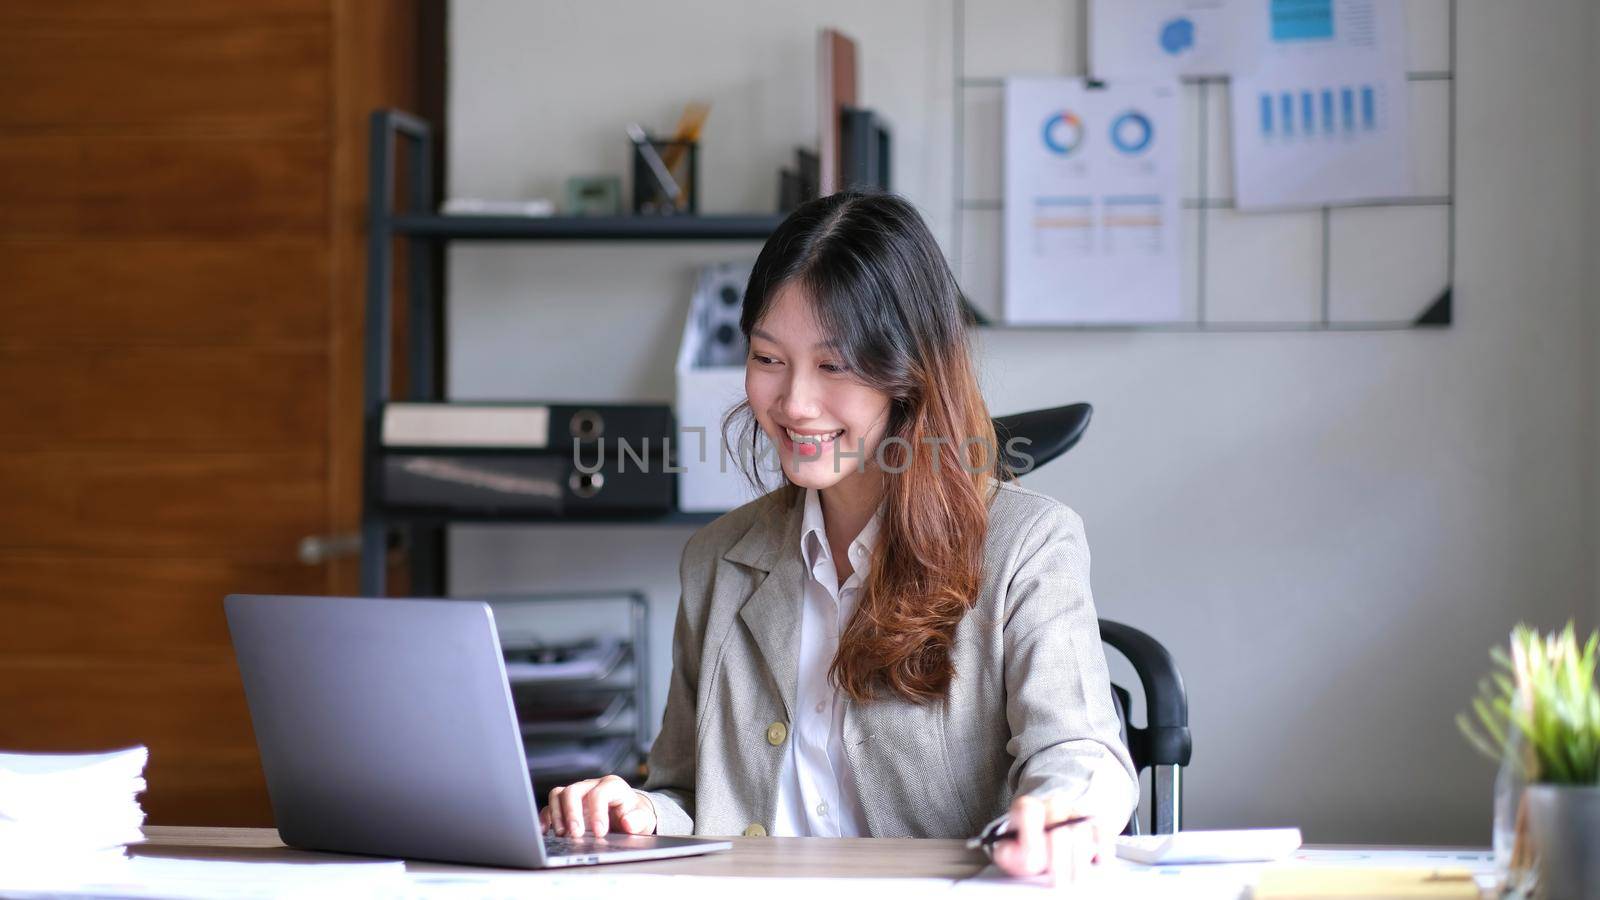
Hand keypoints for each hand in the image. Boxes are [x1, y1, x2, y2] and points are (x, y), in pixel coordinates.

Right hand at [539, 774, 656, 837]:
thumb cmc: (634, 814)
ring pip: (559, 795)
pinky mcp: (566, 805)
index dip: (598, 812)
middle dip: (572, 813)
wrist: (629, 815)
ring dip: (557, 815)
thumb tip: (628, 823)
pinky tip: (546, 831)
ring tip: (562, 835)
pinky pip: (550, 806)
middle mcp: (591, 786)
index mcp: (612, 786)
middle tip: (576, 834)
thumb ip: (638, 819)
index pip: (600, 793)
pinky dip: (546, 817)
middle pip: (574, 791)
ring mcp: (577, 794)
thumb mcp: (643, 817)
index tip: (600, 832)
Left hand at [990, 792, 1111, 885]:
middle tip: (1059, 884)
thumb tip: (1018, 855)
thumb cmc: (1025, 847)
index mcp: (1026, 808)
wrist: (1044, 836)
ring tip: (1074, 880)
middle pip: (1059, 828)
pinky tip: (1100, 865)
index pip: (1029, 811)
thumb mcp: (1008, 851)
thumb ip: (1008, 853)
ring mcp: (1075, 812)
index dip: (1031, 837)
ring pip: (1082, 831)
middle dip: (1059, 862)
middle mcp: (1052, 805)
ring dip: (1079, 862)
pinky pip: (1104, 831)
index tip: (1034, 863)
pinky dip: (1104, 850)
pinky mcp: (1094, 822)